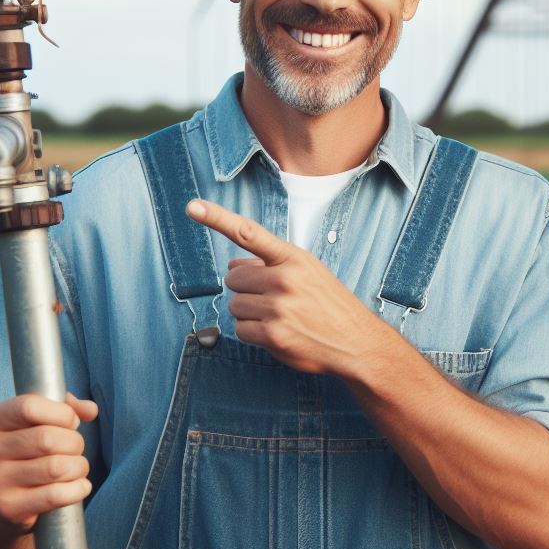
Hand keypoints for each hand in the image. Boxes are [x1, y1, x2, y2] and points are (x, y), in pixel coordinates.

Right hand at [0, 392, 97, 534]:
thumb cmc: (25, 451)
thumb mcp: (37, 421)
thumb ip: (66, 407)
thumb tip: (91, 410)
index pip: (29, 407)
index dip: (62, 413)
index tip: (71, 422)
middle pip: (48, 439)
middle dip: (75, 442)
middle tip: (74, 449)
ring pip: (56, 467)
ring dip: (78, 466)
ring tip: (75, 467)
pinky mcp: (8, 508)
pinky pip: (56, 495)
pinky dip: (78, 488)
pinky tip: (79, 486)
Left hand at [186, 198, 386, 375]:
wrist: (355, 342)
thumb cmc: (330, 304)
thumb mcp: (308, 272)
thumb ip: (271, 264)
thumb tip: (231, 266)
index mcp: (293, 258)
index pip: (249, 233)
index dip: (217, 218)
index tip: (193, 206)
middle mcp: (284, 279)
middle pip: (233, 279)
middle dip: (245, 290)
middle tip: (271, 299)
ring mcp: (278, 307)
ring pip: (235, 306)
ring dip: (249, 313)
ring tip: (279, 317)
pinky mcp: (273, 334)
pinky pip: (241, 329)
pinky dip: (253, 333)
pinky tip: (277, 333)